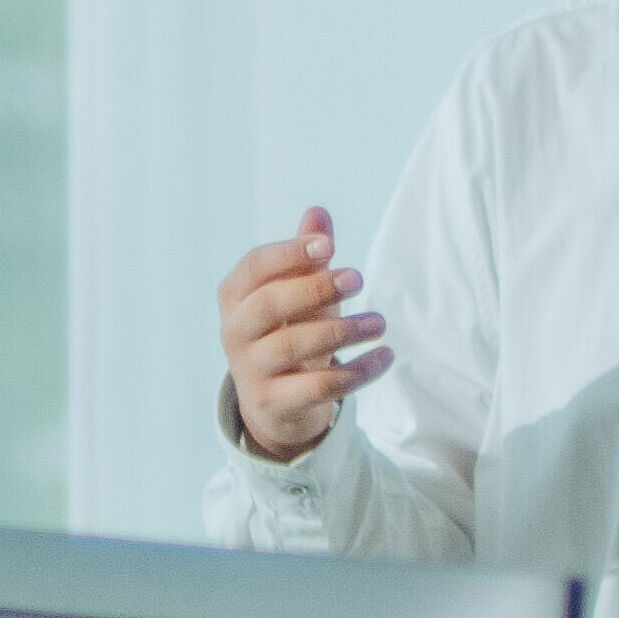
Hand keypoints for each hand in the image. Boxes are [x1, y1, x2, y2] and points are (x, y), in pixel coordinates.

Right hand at [217, 208, 384, 464]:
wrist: (273, 404)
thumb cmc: (287, 332)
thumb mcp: (296, 293)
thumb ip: (306, 256)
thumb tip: (318, 213)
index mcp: (234, 295)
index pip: (255, 266)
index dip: (291, 253)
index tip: (330, 247)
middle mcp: (234, 332)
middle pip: (269, 304)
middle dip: (315, 288)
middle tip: (358, 278)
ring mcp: (250, 370)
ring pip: (292, 347)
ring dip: (341, 330)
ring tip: (379, 323)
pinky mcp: (273, 403)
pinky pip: (318, 387)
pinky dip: (356, 372)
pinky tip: (384, 356)